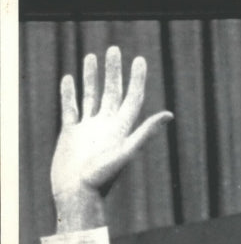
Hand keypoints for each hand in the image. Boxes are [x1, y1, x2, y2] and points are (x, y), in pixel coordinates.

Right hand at [50, 46, 172, 231]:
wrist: (77, 194)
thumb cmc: (102, 177)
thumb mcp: (126, 151)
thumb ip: (146, 132)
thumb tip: (169, 114)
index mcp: (122, 129)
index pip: (133, 98)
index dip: (137, 79)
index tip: (139, 59)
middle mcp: (107, 126)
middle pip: (112, 92)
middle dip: (114, 71)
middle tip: (115, 49)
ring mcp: (89, 129)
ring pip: (91, 96)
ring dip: (92, 77)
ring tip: (92, 56)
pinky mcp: (71, 133)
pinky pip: (70, 107)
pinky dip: (69, 92)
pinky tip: (69, 78)